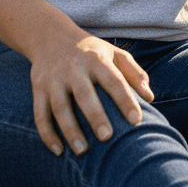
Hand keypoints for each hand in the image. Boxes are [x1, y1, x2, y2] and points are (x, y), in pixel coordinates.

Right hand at [29, 30, 154, 156]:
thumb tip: (150, 97)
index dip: (125, 99)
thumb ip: (133, 72)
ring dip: (70, 129)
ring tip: (82, 150)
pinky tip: (58, 150)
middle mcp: (74, 68)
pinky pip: (40, 113)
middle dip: (95, 115)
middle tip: (107, 137)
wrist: (51, 36)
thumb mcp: (113, 53)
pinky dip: (47, 133)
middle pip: (84, 93)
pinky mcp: (38, 88)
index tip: (136, 120)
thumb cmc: (90, 50)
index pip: (113, 80)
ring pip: (60, 106)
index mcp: (96, 59)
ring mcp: (54, 78)